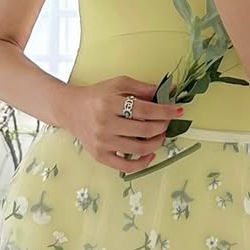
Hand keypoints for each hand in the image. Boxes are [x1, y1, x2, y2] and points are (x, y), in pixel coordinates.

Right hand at [59, 75, 184, 174]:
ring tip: (160, 135)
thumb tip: (168, 92)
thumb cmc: (97, 95)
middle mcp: (105, 124)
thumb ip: (142, 88)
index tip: (178, 110)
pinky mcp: (100, 156)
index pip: (146, 110)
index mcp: (110, 103)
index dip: (166, 111)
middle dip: (162, 127)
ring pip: (139, 149)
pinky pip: (127, 165)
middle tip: (167, 122)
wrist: (71, 110)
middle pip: (145, 131)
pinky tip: (150, 153)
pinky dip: (143, 162)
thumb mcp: (118, 84)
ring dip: (157, 143)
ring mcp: (102, 142)